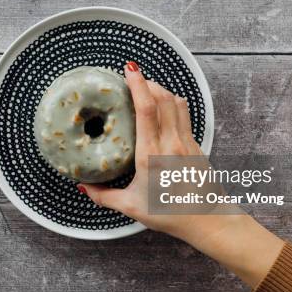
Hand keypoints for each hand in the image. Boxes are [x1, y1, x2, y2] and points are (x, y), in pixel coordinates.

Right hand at [77, 61, 283, 287]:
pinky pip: (184, 115)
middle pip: (163, 98)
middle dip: (148, 82)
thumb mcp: (131, 207)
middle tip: (133, 77)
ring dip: (162, 90)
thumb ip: (104, 196)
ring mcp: (186, 142)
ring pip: (176, 103)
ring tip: (147, 88)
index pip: (146, 109)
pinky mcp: (196, 145)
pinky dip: (172, 104)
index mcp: (151, 155)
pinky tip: (162, 109)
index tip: (129, 71)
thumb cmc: (171, 214)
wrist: (208, 221)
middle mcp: (171, 143)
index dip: (138, 85)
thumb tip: (83, 187)